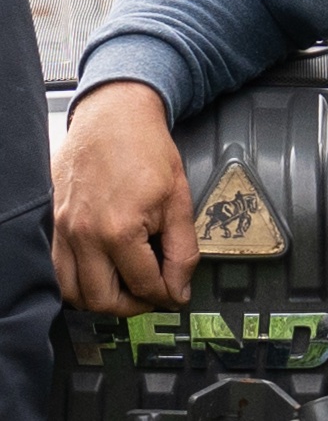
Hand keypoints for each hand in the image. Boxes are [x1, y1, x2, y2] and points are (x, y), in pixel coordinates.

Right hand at [52, 81, 198, 315]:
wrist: (115, 114)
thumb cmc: (145, 146)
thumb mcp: (178, 196)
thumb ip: (183, 247)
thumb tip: (181, 286)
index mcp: (120, 230)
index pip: (144, 284)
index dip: (166, 294)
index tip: (175, 294)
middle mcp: (85, 235)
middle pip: (102, 300)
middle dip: (132, 306)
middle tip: (151, 295)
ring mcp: (64, 230)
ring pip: (74, 293)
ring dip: (100, 299)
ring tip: (126, 286)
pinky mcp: (53, 223)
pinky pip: (57, 270)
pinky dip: (77, 281)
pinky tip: (99, 270)